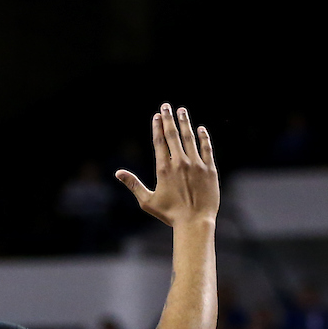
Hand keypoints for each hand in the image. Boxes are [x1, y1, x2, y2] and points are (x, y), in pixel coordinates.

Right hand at [116, 103, 218, 226]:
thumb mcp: (147, 201)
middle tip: (166, 106)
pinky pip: (206, 149)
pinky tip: (201, 129)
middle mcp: (180, 162)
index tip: (156, 115)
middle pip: (173, 135)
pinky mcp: (210, 170)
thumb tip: (118, 172)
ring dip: (185, 123)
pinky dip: (203, 138)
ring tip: (182, 111)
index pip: (159, 141)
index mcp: (164, 168)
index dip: (157, 126)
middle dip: (169, 118)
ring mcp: (196, 165)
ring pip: (190, 138)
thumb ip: (133, 184)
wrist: (195, 222)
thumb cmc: (170, 214)